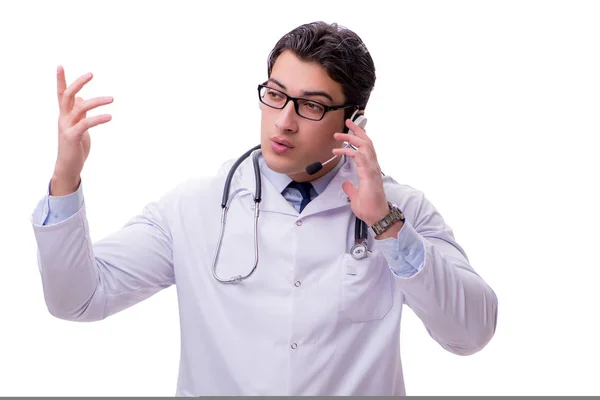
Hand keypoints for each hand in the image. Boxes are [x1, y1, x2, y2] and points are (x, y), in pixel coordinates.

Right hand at [52, 66, 113, 194]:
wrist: (68, 166)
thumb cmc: (75, 145)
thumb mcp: (77, 126)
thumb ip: (78, 112)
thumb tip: (81, 98)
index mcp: (64, 115)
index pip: (61, 94)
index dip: (60, 80)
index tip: (60, 65)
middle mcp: (63, 118)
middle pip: (67, 95)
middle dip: (78, 83)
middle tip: (91, 74)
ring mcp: (67, 127)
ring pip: (80, 108)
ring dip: (96, 101)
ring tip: (112, 98)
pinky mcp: (73, 137)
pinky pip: (86, 124)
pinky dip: (98, 118)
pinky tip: (109, 116)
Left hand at [332, 118, 389, 226]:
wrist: (377, 216)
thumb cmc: (370, 208)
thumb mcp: (355, 196)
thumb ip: (351, 188)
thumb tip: (346, 183)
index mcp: (370, 169)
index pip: (366, 148)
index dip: (360, 137)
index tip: (351, 129)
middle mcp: (373, 166)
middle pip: (367, 142)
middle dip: (357, 130)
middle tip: (348, 122)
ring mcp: (372, 169)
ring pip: (364, 146)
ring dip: (352, 138)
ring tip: (339, 134)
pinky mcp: (369, 174)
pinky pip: (359, 157)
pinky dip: (349, 151)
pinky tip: (339, 151)